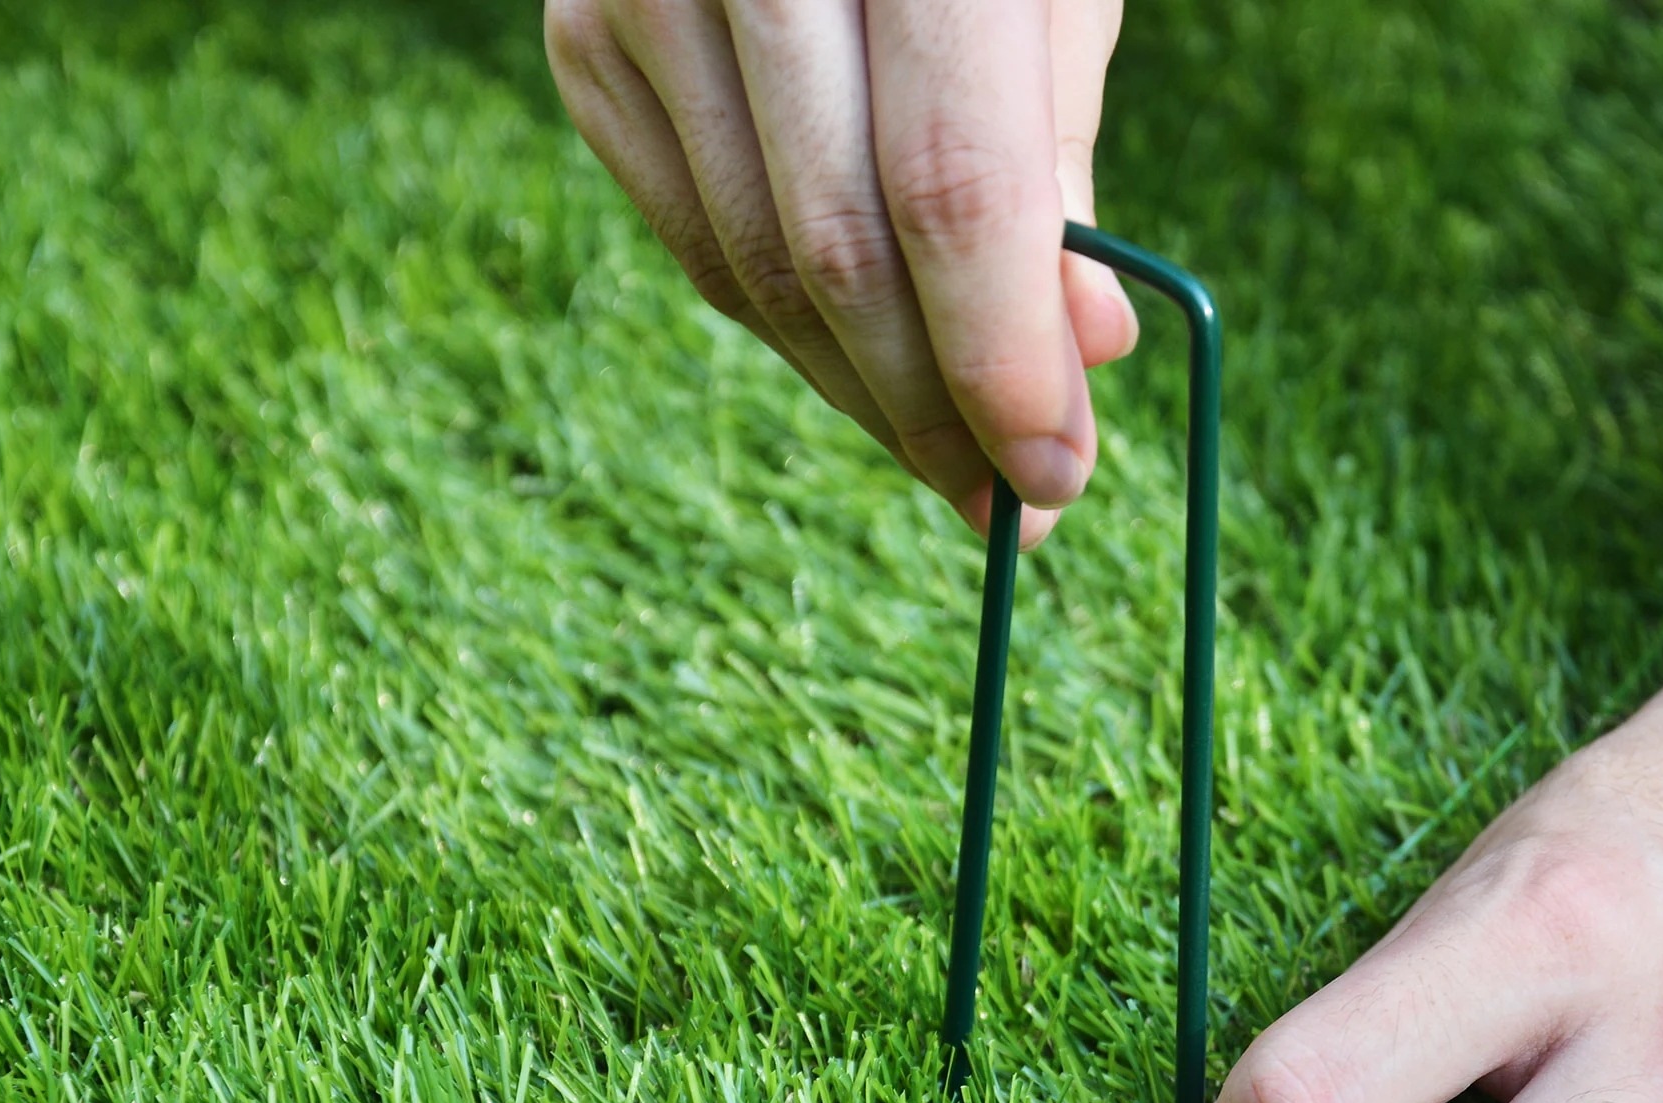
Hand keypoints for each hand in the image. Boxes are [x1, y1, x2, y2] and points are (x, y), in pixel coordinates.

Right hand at [546, 0, 1137, 541]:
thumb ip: (1057, 156)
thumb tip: (1081, 361)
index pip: (945, 187)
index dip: (1000, 355)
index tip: (1057, 475)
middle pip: (834, 247)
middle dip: (936, 402)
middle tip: (1020, 496)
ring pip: (749, 266)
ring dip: (862, 390)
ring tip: (953, 452)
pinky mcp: (581, 33)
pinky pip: (692, 232)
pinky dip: (782, 322)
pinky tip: (861, 360)